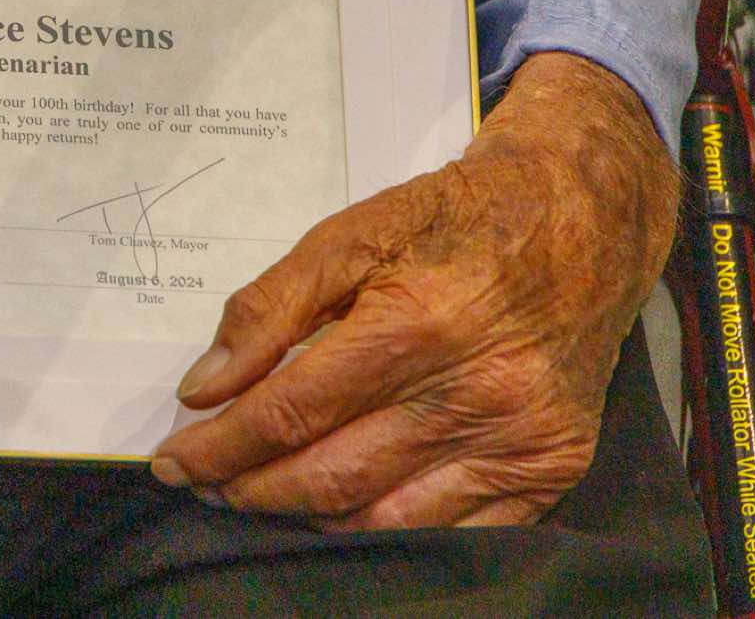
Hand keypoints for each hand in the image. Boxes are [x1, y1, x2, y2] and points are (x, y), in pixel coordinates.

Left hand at [149, 51, 677, 528]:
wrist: (580, 219)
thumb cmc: (454, 220)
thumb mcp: (351, 232)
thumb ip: (270, 308)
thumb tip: (204, 388)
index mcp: (412, 325)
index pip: (289, 414)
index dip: (220, 447)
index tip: (173, 461)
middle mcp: (470, 393)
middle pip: (329, 476)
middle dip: (250, 489)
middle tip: (206, 483)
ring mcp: (517, 439)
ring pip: (384, 519)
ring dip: (308, 517)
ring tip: (262, 494)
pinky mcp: (551, 466)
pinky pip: (454, 535)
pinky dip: (385, 531)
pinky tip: (343, 510)